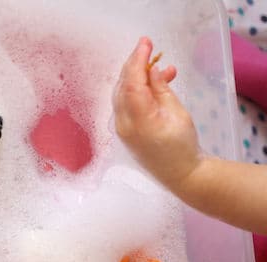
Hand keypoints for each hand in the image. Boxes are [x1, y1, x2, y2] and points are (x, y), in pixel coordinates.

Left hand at [113, 37, 201, 189]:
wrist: (179, 175)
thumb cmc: (182, 147)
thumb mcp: (177, 113)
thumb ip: (161, 90)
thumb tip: (152, 71)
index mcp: (138, 120)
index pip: (131, 83)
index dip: (136, 61)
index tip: (145, 44)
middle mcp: (124, 124)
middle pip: (123, 86)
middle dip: (134, 65)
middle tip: (148, 48)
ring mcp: (121, 129)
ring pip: (122, 94)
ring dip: (138, 77)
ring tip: (162, 68)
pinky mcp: (124, 131)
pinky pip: (125, 104)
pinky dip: (137, 91)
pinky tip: (153, 84)